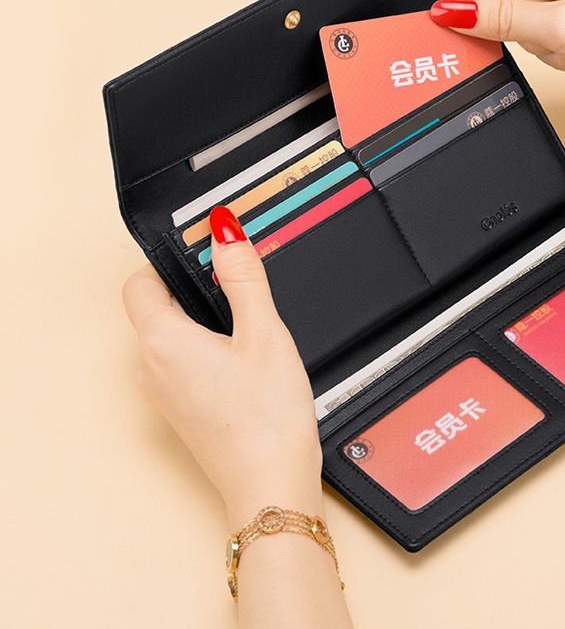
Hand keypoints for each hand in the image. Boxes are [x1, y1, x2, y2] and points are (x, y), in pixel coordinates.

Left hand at [123, 206, 322, 527]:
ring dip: (201, 322)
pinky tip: (245, 362)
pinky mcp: (181, 409)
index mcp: (163, 342)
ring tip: (247, 329)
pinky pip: (181, 364)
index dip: (169, 262)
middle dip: (193, 290)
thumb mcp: (264, 333)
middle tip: (237, 289)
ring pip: (170, 337)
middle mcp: (152, 368)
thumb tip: (225, 233)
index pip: (140, 283)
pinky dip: (205, 350)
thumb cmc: (266, 420)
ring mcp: (164, 392)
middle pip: (156, 308)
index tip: (203, 256)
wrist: (270, 485)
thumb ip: (243, 278)